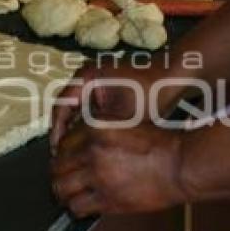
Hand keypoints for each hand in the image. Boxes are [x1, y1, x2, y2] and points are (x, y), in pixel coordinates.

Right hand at [50, 62, 167, 153]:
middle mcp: (85, 75)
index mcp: (85, 77)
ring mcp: (94, 80)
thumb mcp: (121, 118)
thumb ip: (96, 132)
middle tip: (61, 155)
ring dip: (74, 129)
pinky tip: (88, 141)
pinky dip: (86, 123)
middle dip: (63, 132)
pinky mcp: (103, 87)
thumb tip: (75, 152)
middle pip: (65, 107)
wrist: (173, 78)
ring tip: (72, 151)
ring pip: (75, 109)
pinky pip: (87, 107)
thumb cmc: (150, 95)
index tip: (57, 152)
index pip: (60, 106)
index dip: (57, 131)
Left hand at [50, 122, 186, 216]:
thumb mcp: (126, 126)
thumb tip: (81, 147)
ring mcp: (98, 176)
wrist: (181, 166)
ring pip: (61, 187)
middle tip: (60, 177)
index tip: (63, 158)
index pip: (63, 142)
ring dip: (61, 191)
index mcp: (96, 128)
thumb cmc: (162, 146)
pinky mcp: (106, 199)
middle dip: (57, 172)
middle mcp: (92, 151)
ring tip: (65, 194)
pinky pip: (77, 206)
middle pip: (58, 164)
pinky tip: (80, 205)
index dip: (61, 152)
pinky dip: (75, 207)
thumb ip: (100, 134)